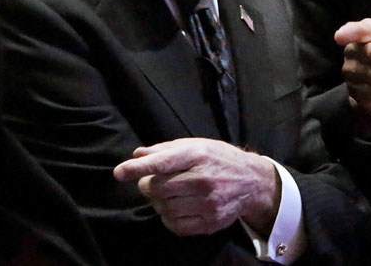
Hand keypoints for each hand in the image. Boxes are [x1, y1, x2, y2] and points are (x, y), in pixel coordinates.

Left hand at [113, 138, 280, 237]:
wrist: (251, 181)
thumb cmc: (217, 158)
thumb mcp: (195, 145)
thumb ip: (164, 149)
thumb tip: (137, 155)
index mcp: (198, 155)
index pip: (163, 162)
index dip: (138, 168)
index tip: (119, 172)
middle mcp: (203, 179)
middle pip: (157, 188)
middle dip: (147, 185)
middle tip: (153, 182)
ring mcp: (208, 203)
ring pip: (164, 208)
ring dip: (158, 202)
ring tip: (168, 194)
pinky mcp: (210, 222)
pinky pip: (175, 225)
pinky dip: (168, 218)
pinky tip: (176, 208)